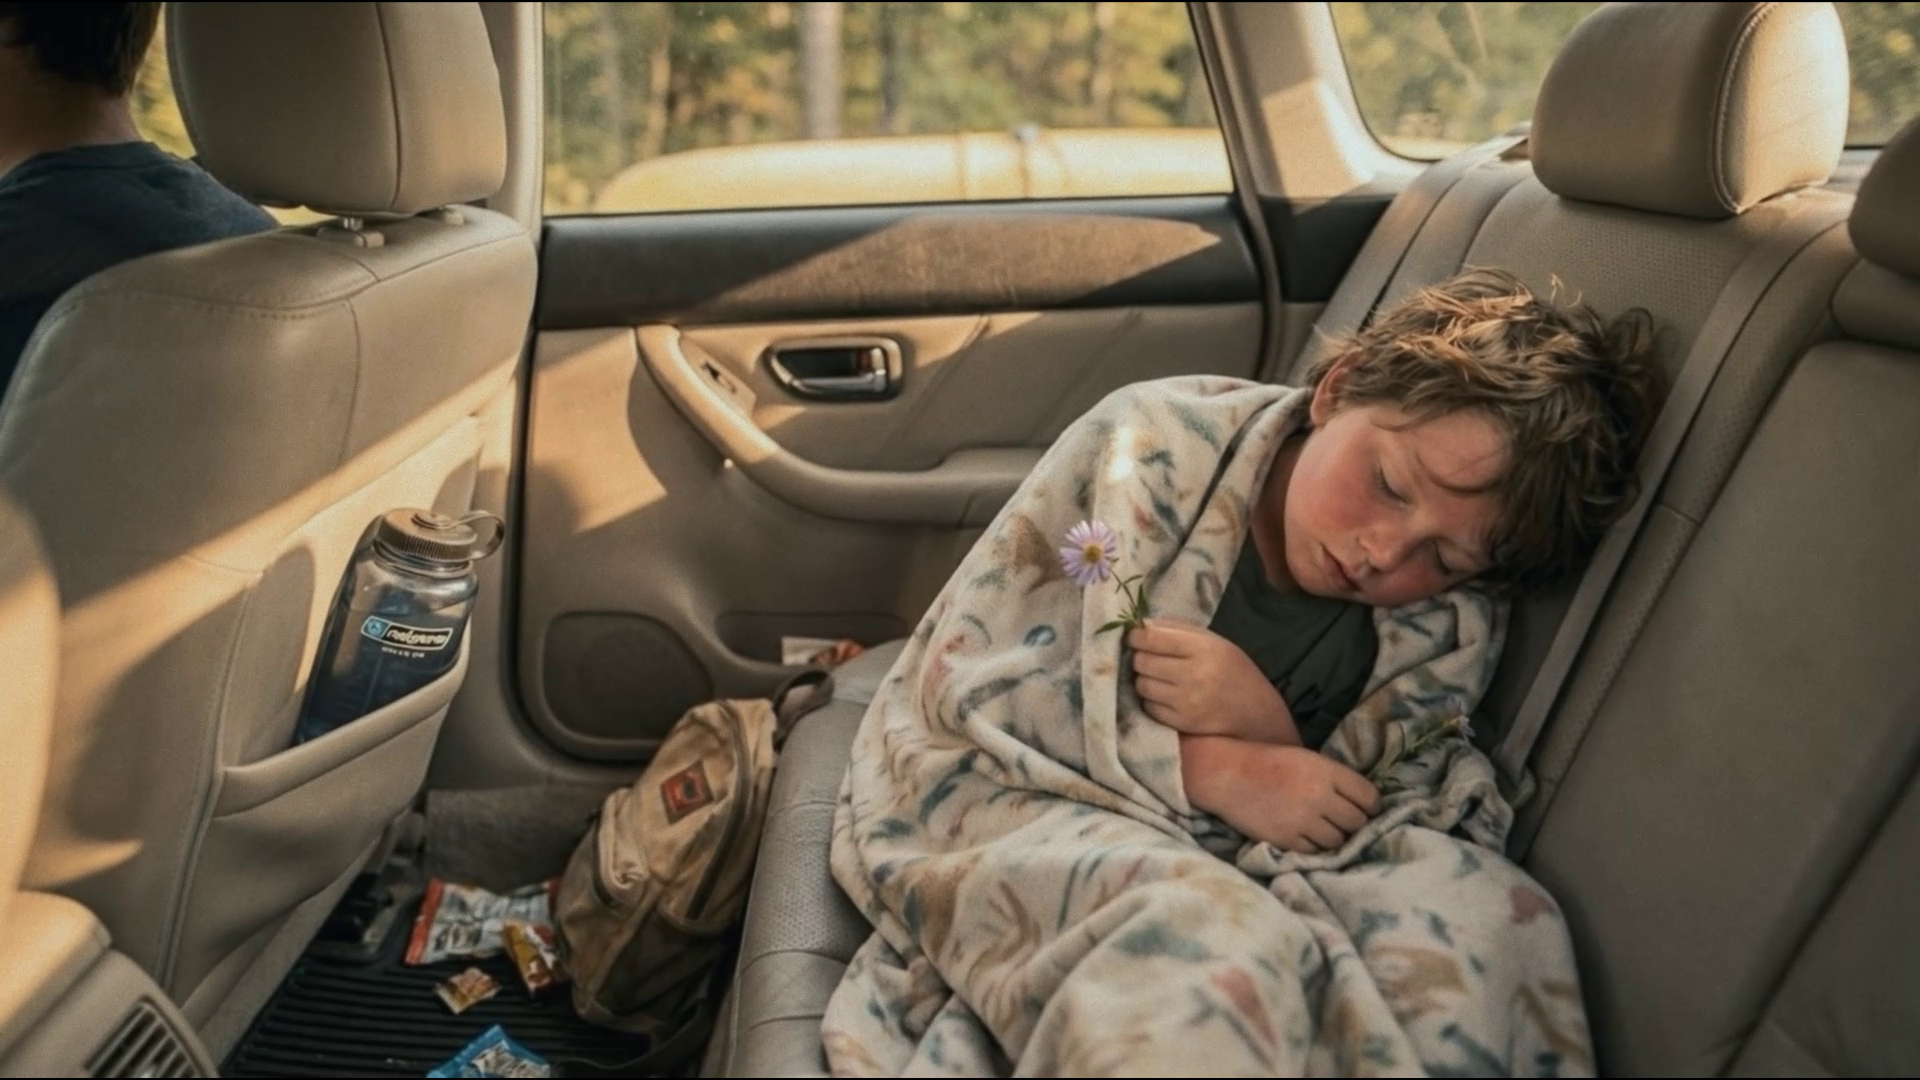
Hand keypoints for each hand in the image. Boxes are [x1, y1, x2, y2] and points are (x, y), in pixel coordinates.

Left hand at [1128, 619, 1300, 744]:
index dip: (1136, 636)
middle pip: (1142, 662)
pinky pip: (1148, 707)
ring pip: (1141, 685)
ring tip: (1158, 677)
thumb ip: (1177, 629)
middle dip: (1140, 658)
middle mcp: (1193, 675)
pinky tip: (1165, 696)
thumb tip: (1140, 625)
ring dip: (1144, 679)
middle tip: (1149, 658)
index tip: (1135, 637)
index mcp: (1203, 648)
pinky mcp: (1182, 723)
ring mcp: (1186, 702)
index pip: (1152, 638)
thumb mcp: (1213, 641)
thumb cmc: (1232, 669)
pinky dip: (1151, 700)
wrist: (1255, 711)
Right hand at [1181, 737, 1381, 853]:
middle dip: (1354, 824)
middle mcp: (1321, 796)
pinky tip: (1306, 836)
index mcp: (1328, 771)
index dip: (1371, 806)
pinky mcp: (1288, 840)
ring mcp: (1304, 820)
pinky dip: (1315, 847)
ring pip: (1338, 841)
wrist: (1227, 773)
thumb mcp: (1307, 759)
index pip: (1369, 797)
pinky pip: (1316, 852)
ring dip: (1335, 838)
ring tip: (1322, 829)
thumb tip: (1363, 802)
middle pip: (1357, 822)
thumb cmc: (1268, 762)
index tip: (1365, 809)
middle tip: (1343, 822)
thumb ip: (1334, 778)